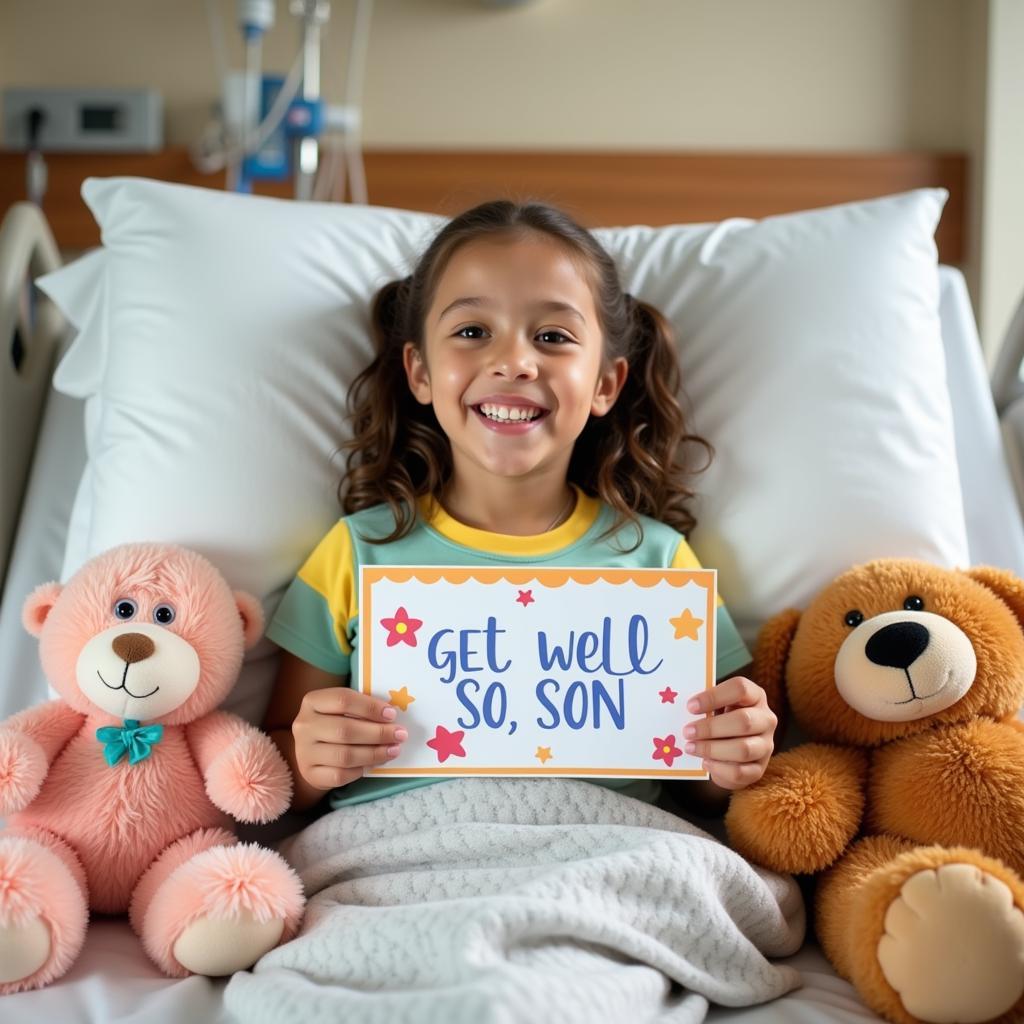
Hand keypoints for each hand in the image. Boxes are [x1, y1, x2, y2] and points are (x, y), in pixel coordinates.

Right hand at [291, 687, 406, 791]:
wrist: (311, 752)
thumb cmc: (334, 723)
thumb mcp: (341, 709)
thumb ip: (361, 708)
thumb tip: (391, 716)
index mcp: (312, 701)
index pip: (343, 699)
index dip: (370, 707)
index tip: (392, 714)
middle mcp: (304, 726)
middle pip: (345, 730)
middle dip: (378, 733)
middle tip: (400, 735)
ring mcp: (304, 752)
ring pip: (345, 755)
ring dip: (375, 753)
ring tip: (394, 750)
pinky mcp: (310, 774)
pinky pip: (340, 775)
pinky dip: (361, 769)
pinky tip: (375, 763)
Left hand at [683, 676, 776, 790]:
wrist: (732, 751)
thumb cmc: (721, 719)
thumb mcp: (716, 706)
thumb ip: (705, 705)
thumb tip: (684, 708)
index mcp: (755, 696)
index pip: (740, 689)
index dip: (714, 696)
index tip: (691, 706)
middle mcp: (766, 719)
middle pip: (744, 721)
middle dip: (711, 727)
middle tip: (687, 731)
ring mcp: (766, 745)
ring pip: (743, 749)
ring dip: (712, 749)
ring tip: (691, 748)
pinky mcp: (759, 769)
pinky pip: (740, 772)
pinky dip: (719, 768)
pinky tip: (705, 762)